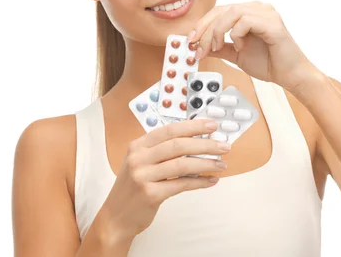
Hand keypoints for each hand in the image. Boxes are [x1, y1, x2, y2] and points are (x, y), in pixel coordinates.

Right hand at [99, 119, 229, 240]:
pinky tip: (211, 180)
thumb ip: (162, 150)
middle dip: (205, 144)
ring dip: (206, 163)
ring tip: (222, 164)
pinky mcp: (150, 194)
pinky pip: (181, 184)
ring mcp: (143, 176)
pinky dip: (199, 182)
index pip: (170, 130)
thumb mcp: (142, 162)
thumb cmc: (134, 187)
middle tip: (224, 146)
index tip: (212, 125)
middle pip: (178, 145)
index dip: (193, 126)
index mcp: (138, 145)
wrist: (116, 216)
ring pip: (182, 164)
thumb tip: (197, 141)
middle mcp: (139, 158)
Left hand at [188, 1, 315, 93]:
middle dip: (205, 29)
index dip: (202, 25)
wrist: (290, 76)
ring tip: (217, 48)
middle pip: (221, 10)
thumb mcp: (236, 54)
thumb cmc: (269, 63)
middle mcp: (257, 7)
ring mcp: (266, 13)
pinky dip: (236, 34)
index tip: (191, 42)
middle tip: (197, 47)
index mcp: (249, 12)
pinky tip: (240, 47)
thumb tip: (198, 46)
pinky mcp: (272, 22)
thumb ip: (220, 47)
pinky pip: (245, 21)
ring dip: (217, 32)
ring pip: (231, 13)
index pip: (219, 11)